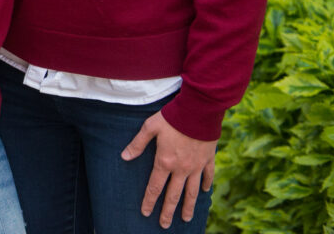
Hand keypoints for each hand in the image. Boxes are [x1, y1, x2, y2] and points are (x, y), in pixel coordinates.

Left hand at [121, 110, 216, 227]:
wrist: (199, 110)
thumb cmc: (172, 117)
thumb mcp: (150, 127)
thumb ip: (137, 144)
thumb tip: (124, 157)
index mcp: (164, 162)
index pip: (154, 187)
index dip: (149, 201)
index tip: (146, 213)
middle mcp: (181, 169)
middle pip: (173, 195)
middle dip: (168, 212)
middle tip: (165, 225)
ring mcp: (196, 166)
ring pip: (192, 192)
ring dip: (188, 206)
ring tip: (186, 218)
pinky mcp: (208, 159)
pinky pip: (207, 176)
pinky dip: (206, 185)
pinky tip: (203, 192)